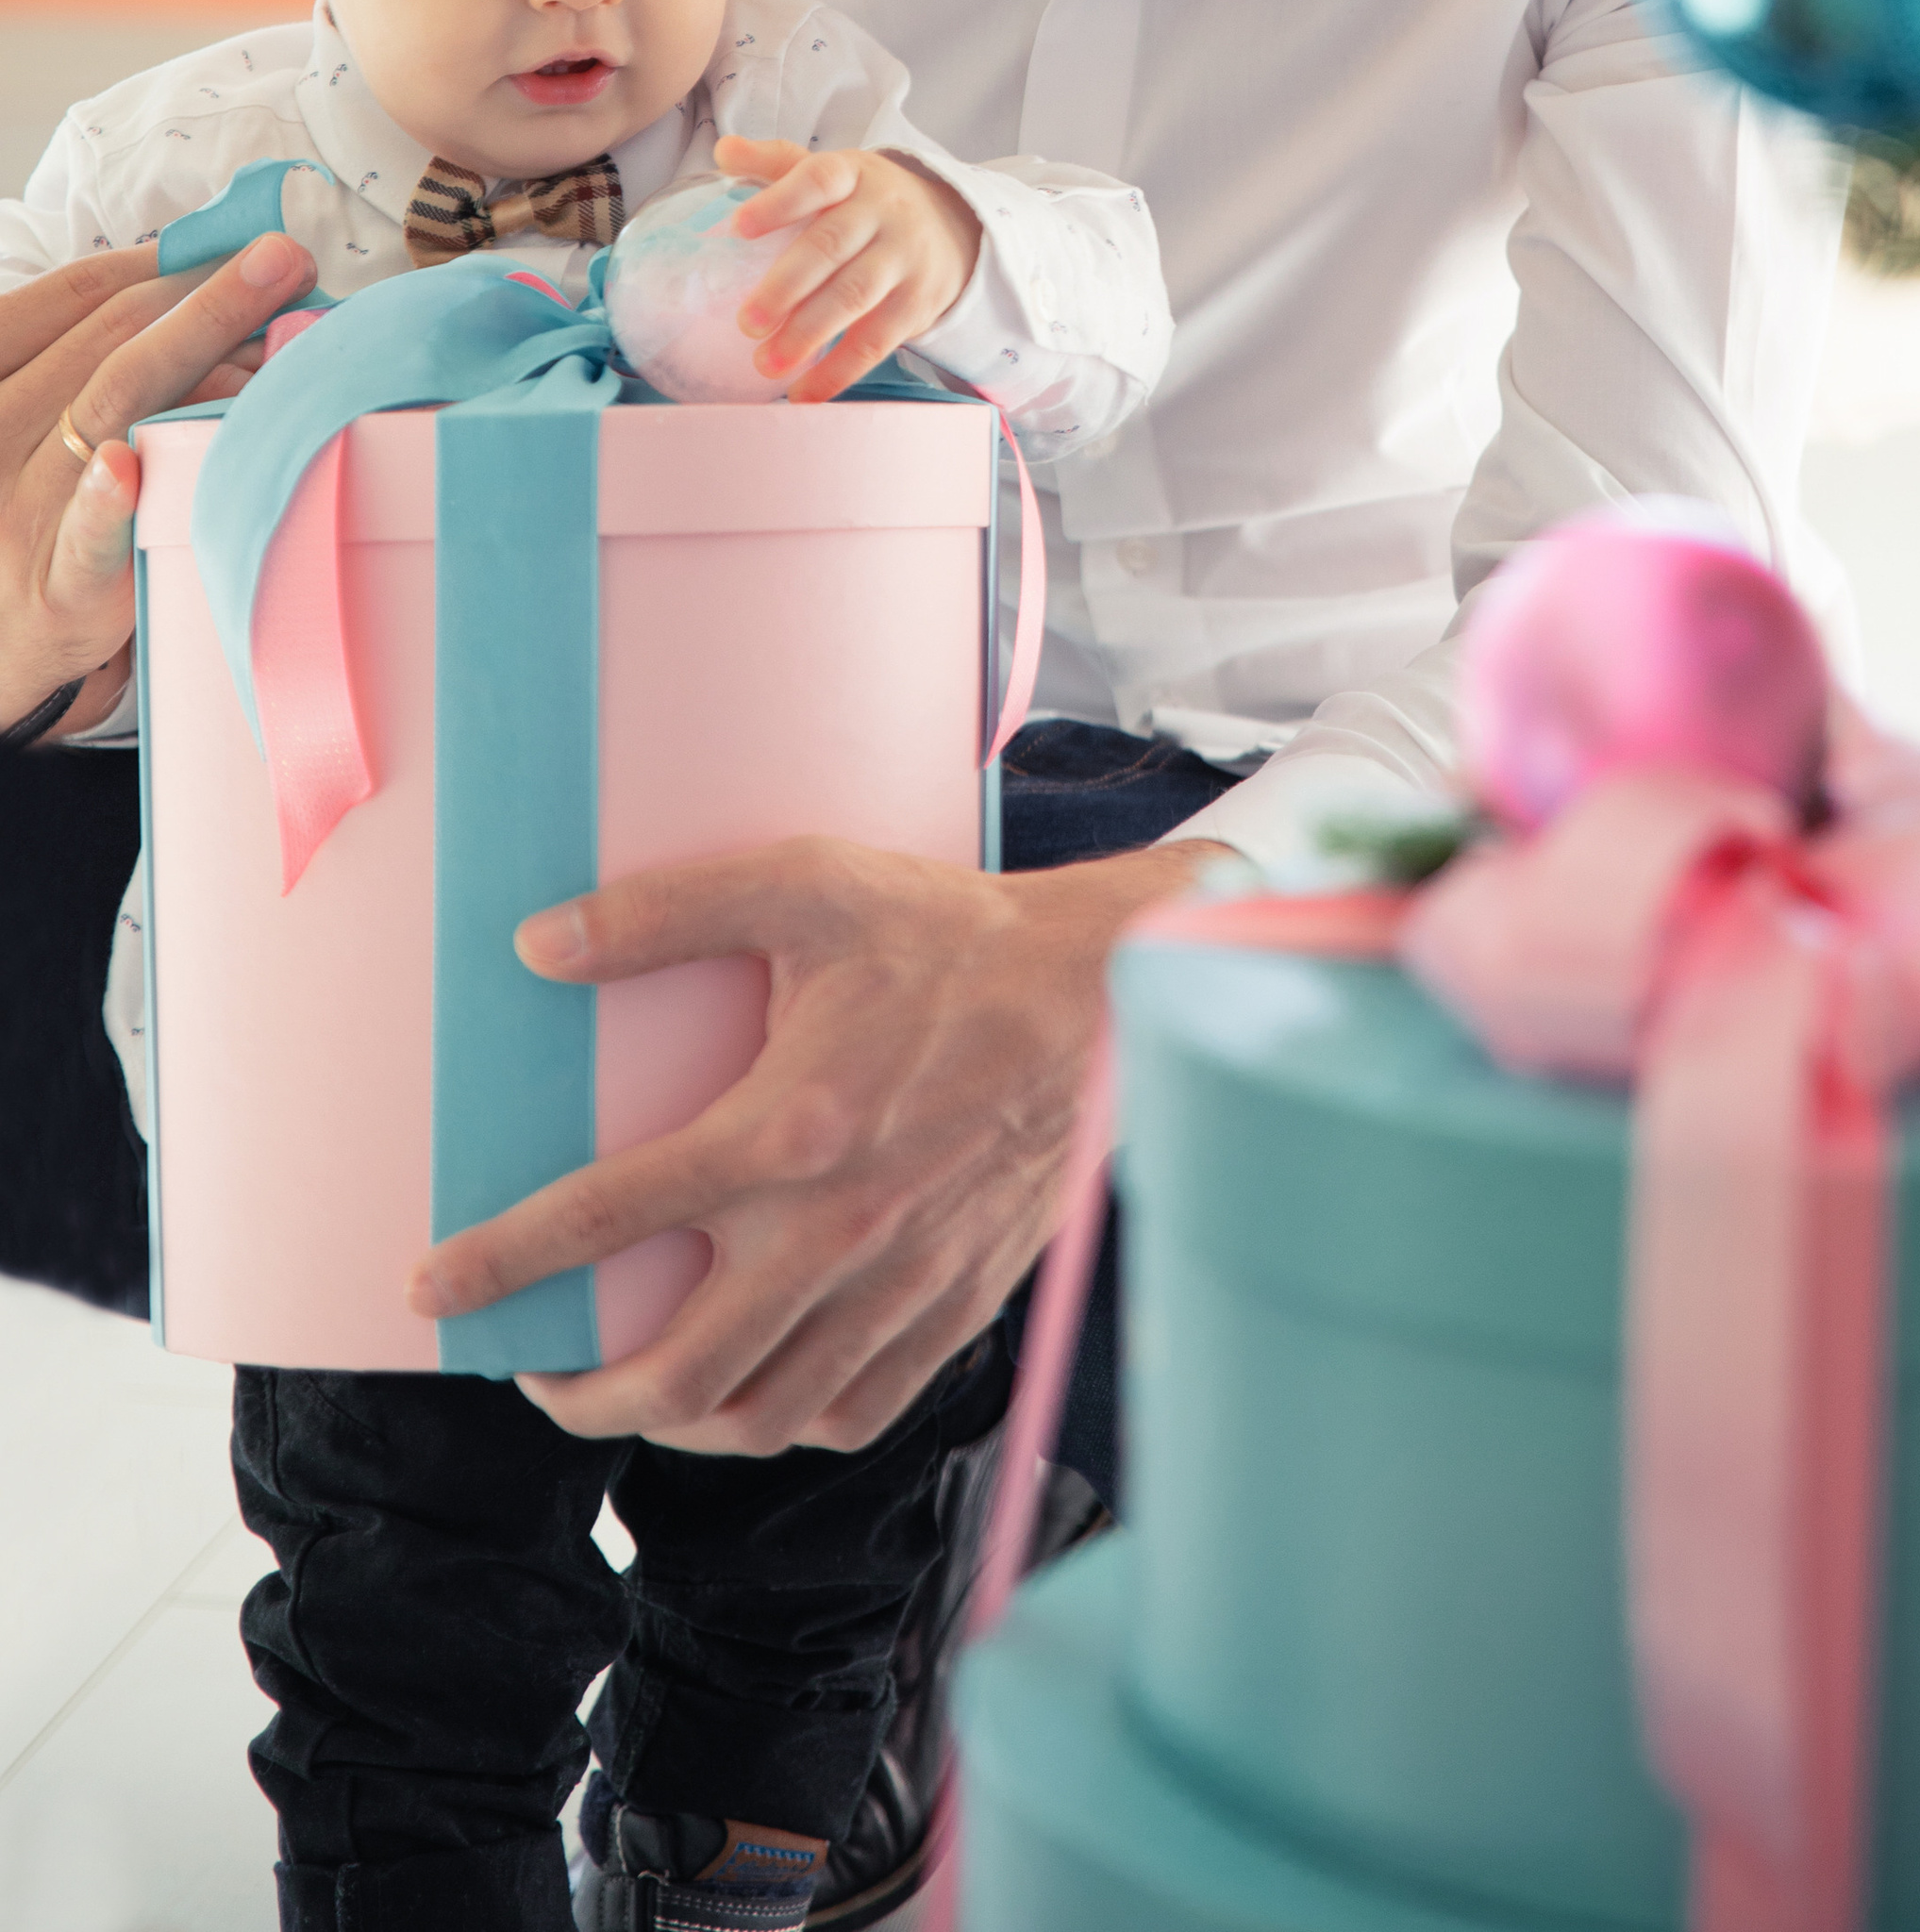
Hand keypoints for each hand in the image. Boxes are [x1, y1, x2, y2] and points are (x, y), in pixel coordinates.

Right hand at [0, 234, 314, 734]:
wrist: (0, 629)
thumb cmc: (37, 501)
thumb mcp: (44, 413)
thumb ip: (104, 351)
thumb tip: (222, 280)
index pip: (74, 299)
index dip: (162, 264)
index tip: (238, 240)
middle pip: (109, 345)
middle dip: (208, 297)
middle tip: (288, 260)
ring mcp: (20, 507)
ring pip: (114, 411)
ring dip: (202, 361)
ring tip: (280, 330)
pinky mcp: (57, 585)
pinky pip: (82, 537)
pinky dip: (106, 500)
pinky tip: (131, 465)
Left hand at [406, 833, 1229, 1450]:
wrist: (1101, 995)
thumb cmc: (948, 934)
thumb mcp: (808, 883)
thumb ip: (665, 910)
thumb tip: (534, 946)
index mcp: (786, 1127)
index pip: (607, 1217)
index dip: (501, 1263)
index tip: (429, 1289)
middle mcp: (837, 1228)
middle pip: (675, 1371)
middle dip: (576, 1396)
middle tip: (532, 1372)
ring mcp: (898, 1282)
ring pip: (759, 1416)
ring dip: (670, 1425)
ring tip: (628, 1393)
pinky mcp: (953, 1306)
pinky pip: (849, 1415)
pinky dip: (781, 1425)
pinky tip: (751, 1394)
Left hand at [715, 134, 981, 403]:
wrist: (956, 225)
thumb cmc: (869, 201)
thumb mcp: (835, 171)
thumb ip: (776, 163)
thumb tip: (722, 151)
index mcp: (854, 174)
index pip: (818, 178)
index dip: (779, 201)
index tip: (738, 227)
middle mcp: (883, 212)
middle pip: (832, 246)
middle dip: (787, 287)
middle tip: (747, 323)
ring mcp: (905, 258)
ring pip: (856, 296)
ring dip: (808, 334)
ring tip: (765, 364)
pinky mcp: (919, 303)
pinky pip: (878, 340)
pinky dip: (839, 371)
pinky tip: (803, 392)